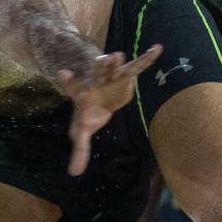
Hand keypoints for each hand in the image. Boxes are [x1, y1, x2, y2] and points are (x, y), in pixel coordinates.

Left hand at [58, 46, 162, 176]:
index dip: (70, 81)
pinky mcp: (126, 76)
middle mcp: (97, 82)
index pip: (75, 88)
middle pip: (98, 72)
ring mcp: (112, 77)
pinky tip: (157, 48)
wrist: (96, 95)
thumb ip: (80, 150)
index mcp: (84, 95)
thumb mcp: (81, 131)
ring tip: (118, 54)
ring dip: (118, 62)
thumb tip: (74, 174)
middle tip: (104, 58)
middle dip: (101, 66)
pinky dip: (147, 59)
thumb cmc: (88, 113)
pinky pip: (138, 66)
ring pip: (117, 68)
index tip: (63, 73)